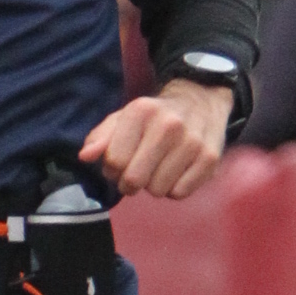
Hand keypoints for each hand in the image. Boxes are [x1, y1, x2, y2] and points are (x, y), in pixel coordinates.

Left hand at [78, 79, 232, 201]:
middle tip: (137, 172)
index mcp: (141, 111)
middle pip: (134, 180)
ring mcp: (192, 142)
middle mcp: (169, 125)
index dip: (112, 169)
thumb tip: (85, 156)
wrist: (201, 101)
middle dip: (130, 183)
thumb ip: (100, 137)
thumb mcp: (123, 119)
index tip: (120, 163)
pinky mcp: (210, 158)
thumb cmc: (154, 117)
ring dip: (154, 185)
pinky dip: (174, 188)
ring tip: (160, 167)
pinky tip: (177, 171)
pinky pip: (179, 193)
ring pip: (157, 190)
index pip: (114, 161)